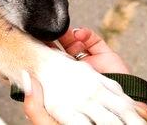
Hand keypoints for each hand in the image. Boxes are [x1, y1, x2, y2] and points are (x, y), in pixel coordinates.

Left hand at [23, 28, 146, 123]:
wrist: (121, 121)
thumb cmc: (85, 123)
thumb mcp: (52, 119)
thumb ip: (35, 106)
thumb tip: (25, 82)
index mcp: (62, 90)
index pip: (46, 69)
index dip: (38, 55)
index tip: (29, 44)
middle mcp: (75, 77)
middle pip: (59, 53)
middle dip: (51, 40)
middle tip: (41, 31)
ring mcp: (91, 66)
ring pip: (75, 44)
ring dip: (66, 35)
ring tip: (59, 32)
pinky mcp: (107, 57)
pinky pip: (94, 41)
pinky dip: (85, 33)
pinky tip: (78, 33)